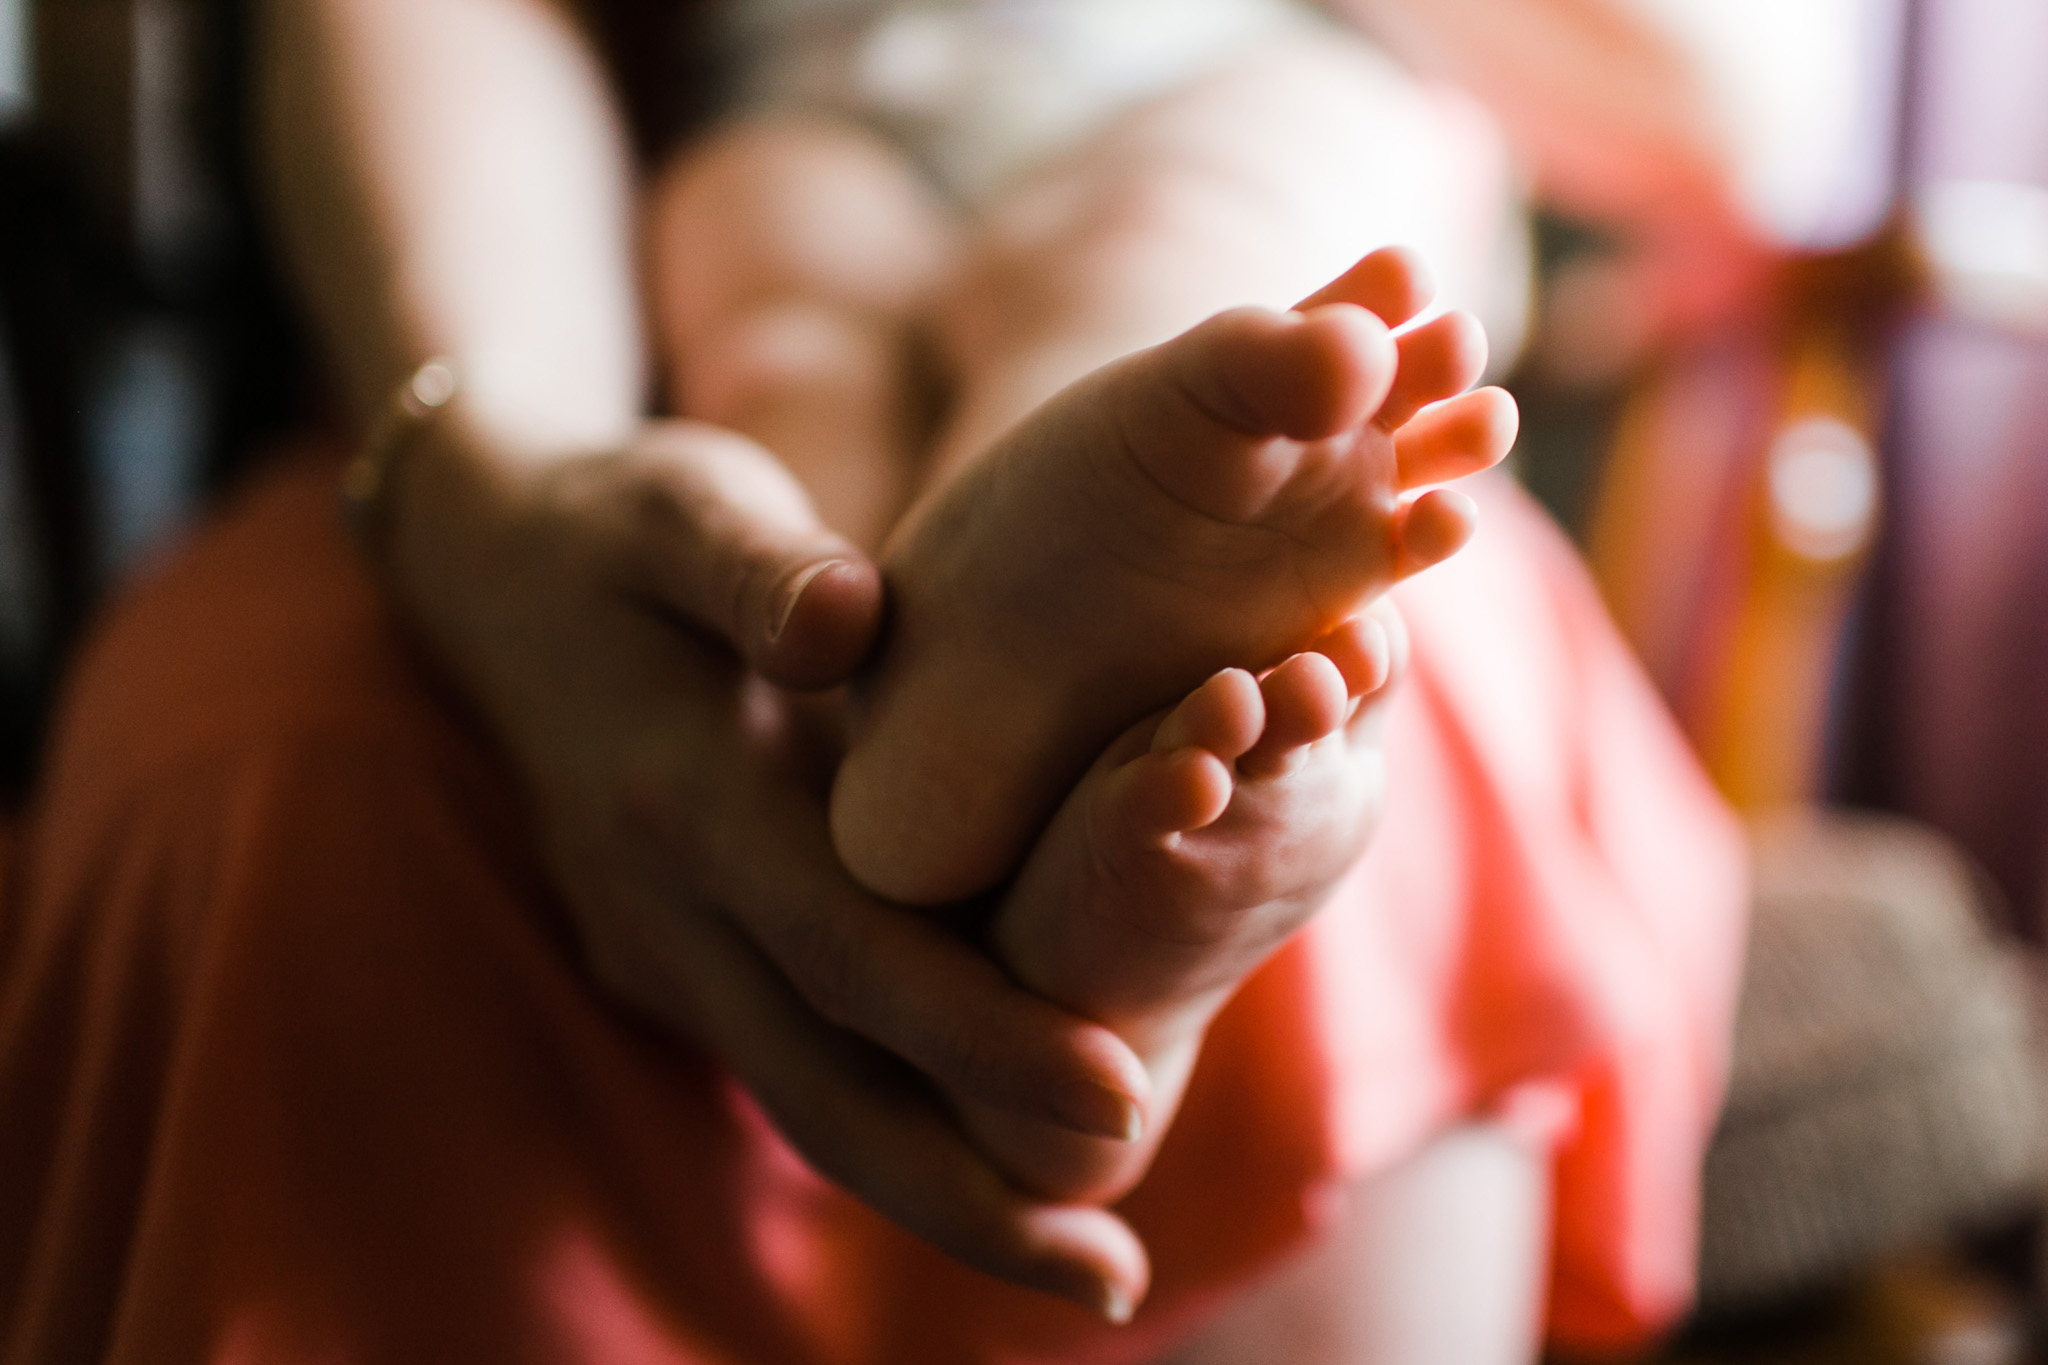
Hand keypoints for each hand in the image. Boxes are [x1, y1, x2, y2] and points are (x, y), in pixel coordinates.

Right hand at [378, 414, 1155, 1316]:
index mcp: (688, 798)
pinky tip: (993, 1168)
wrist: (490, 586)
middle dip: (973, 1192)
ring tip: (1085, 1269)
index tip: (1121, 1099)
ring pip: (807, 1106)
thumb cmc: (624, 532)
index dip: (981, 1034)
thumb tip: (845, 618)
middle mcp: (668, 907)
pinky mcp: (671, 964)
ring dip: (941, 1195)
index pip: (852, 949)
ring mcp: (660, 951)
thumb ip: (756, 565)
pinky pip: (789, 1069)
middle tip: (1116, 1280)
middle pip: (829, 1088)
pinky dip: (890, 1132)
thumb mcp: (681, 503)